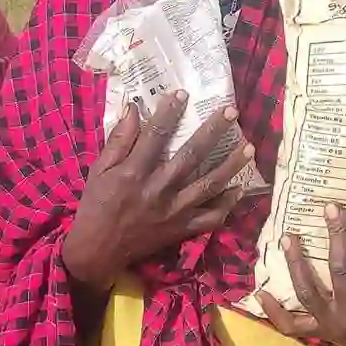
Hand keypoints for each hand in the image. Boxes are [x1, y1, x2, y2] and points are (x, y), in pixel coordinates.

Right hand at [61, 95, 255, 294]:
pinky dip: (228, 204)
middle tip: (232, 112)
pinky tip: (240, 188)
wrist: (98, 251)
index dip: (170, 112)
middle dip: (213, 131)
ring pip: (209, 185)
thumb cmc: (96, 206)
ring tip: (248, 147)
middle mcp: (158, 190)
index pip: (156, 135)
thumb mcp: (99, 171)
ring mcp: (174, 212)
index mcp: (134, 173)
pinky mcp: (182, 230)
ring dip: (231, 165)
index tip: (183, 94)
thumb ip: (118, 140)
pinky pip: (211, 218)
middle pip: (191, 156)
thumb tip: (133, 108)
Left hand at [258, 206, 345, 345]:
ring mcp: (330, 325)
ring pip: (307, 291)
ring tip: (288, 236)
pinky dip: (274, 311)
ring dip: (296, 263)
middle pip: (337, 270)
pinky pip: (291, 325)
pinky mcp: (320, 333)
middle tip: (330, 209)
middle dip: (335, 237)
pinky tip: (260, 293)